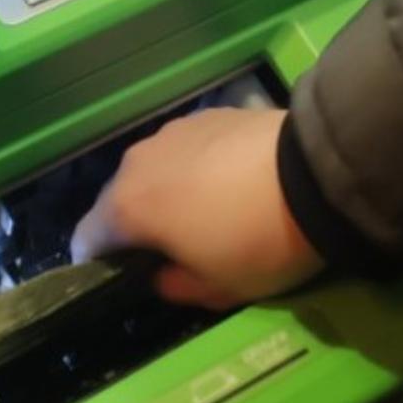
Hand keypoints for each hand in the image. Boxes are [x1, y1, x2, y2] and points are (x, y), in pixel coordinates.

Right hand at [71, 108, 323, 308]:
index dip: (98, 262)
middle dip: (132, 224)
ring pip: (152, 169)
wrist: (315, 173)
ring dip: (164, 191)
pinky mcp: (206, 114)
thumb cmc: (256, 240)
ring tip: (203, 210)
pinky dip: (193, 167)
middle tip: (169, 248)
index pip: (87, 238)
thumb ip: (175, 286)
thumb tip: (160, 275)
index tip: (123, 275)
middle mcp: (136, 163)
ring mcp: (170, 132)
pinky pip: (184, 149)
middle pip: (117, 199)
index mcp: (127, 208)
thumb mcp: (218, 289)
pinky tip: (228, 181)